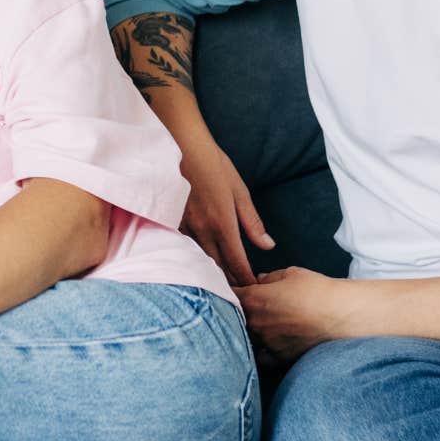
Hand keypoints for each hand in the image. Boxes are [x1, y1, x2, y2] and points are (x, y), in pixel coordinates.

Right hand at [178, 139, 274, 285]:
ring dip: (211, 273)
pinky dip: (193, 258)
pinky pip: (184, 248)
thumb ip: (252, 222)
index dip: (245, 279)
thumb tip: (268, 245)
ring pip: (199, 260)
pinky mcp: (171, 222)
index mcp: (223, 223)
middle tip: (239, 295)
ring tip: (221, 285)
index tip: (252, 290)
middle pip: (217, 267)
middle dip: (229, 282)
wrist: (180, 146)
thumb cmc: (213, 164)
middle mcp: (202, 230)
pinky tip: (197, 263)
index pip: (237, 261)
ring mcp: (184, 228)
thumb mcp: (239, 191)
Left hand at [236, 267, 358, 362]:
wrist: (343, 315)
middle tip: (245, 308)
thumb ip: (269, 278)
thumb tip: (259, 281)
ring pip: (245, 338)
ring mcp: (266, 343)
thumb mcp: (291, 274)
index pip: (227, 294)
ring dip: (247, 332)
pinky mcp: (279, 358)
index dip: (227, 290)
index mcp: (253, 299)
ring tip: (258, 326)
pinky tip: (267, 346)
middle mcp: (255, 323)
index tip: (231, 289)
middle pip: (232, 318)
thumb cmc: (318, 291)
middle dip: (235, 312)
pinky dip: (261, 352)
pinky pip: (261, 357)